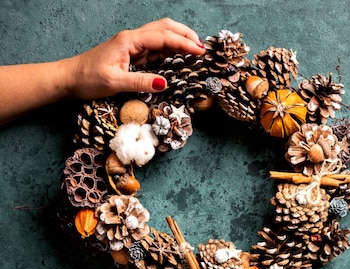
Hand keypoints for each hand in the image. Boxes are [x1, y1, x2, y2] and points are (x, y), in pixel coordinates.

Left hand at [67, 18, 205, 99]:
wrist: (70, 78)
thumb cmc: (88, 78)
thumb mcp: (115, 82)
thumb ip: (140, 82)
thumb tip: (164, 83)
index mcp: (130, 41)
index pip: (163, 37)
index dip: (183, 43)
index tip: (200, 52)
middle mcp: (133, 39)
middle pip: (165, 29)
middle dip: (185, 35)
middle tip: (203, 48)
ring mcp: (133, 46)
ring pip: (162, 37)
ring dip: (179, 41)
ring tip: (196, 51)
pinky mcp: (132, 55)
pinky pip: (155, 49)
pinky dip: (170, 51)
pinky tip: (179, 58)